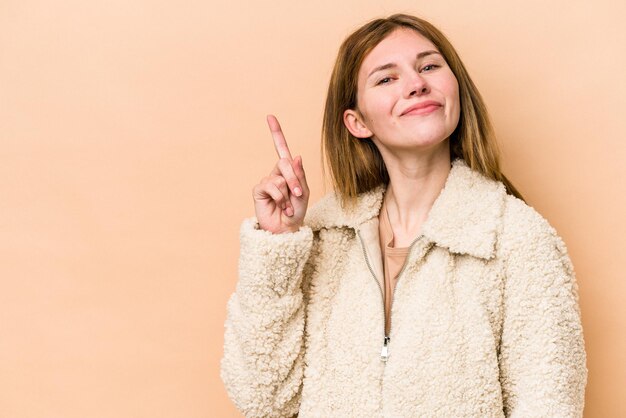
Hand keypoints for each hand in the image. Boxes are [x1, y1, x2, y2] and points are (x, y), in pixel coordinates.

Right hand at [252, 115, 309, 233]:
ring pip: (280, 177)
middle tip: (298, 194)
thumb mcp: (304, 193)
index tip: (270, 117)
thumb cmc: (296, 213)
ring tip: (287, 206)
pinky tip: (280, 207)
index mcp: (288, 171)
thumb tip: (296, 155)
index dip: (276, 133)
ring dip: (288, 194)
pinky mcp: (259, 190)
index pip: (282, 149)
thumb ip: (300, 175)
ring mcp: (267, 181)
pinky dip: (280, 198)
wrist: (286, 230)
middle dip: (294, 179)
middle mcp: (276, 173)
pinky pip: (271, 186)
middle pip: (285, 163)